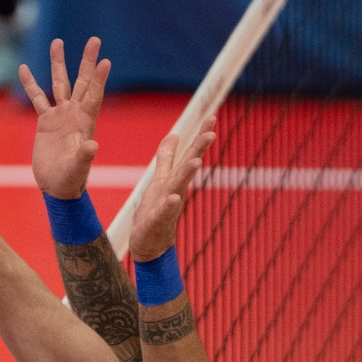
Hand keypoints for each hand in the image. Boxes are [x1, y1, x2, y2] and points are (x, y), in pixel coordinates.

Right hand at [24, 37, 110, 199]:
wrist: (56, 186)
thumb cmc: (71, 180)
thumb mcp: (78, 168)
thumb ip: (84, 157)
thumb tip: (93, 146)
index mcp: (85, 122)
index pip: (93, 96)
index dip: (99, 79)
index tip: (105, 61)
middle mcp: (75, 114)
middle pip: (82, 81)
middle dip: (87, 61)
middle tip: (94, 40)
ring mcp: (60, 115)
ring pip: (59, 83)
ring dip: (59, 63)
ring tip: (57, 42)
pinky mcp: (46, 121)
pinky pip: (37, 98)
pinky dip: (31, 84)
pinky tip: (24, 69)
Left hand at [129, 116, 213, 262]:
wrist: (148, 244)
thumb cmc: (155, 211)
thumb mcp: (160, 179)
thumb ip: (167, 158)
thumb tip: (174, 134)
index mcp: (174, 179)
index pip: (190, 154)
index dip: (200, 137)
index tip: (213, 117)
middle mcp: (175, 190)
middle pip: (188, 167)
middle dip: (199, 150)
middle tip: (212, 133)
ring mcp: (167, 206)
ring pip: (178, 187)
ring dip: (187, 174)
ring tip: (196, 161)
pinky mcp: (155, 222)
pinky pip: (163, 212)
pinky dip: (169, 205)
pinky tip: (174, 197)